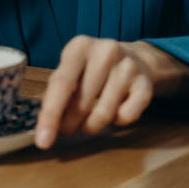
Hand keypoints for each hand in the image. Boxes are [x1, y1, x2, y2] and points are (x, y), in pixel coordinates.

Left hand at [34, 36, 153, 148]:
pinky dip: (118, 122)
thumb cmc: (93, 68)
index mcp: (80, 46)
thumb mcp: (71, 69)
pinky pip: (127, 117)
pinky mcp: (145, 84)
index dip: (50, 114)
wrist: (134, 58)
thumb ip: (56, 91)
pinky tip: (115, 112)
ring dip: (91, 127)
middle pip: (82, 103)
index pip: (61, 83)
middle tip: (66, 130)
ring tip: (88, 123)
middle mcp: (105, 51)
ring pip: (104, 114)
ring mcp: (127, 66)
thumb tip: (45, 126)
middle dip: (69, 125)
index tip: (43, 141)